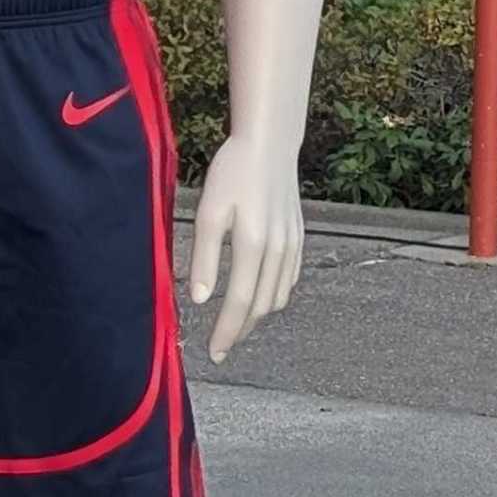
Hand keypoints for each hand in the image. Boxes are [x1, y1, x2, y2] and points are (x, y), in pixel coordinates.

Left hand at [186, 134, 302, 358]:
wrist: (269, 144)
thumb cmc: (232, 173)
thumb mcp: (209, 211)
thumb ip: (204, 257)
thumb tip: (198, 298)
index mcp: (253, 245)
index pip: (238, 302)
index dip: (227, 331)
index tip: (214, 352)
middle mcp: (278, 250)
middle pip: (260, 306)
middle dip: (241, 331)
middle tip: (221, 347)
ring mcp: (292, 245)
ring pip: (277, 296)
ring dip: (257, 316)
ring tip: (235, 325)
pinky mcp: (298, 238)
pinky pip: (288, 280)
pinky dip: (272, 296)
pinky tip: (258, 297)